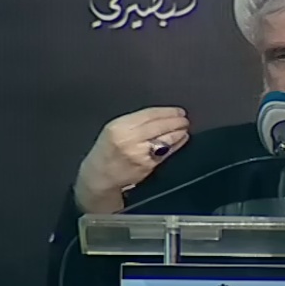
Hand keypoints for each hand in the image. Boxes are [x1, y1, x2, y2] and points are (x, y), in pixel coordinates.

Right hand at [74, 107, 189, 211]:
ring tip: (184, 128)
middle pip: (159, 126)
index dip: (167, 112)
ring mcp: (139, 153)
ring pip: (165, 139)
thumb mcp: (115, 129)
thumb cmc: (108, 150)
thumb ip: (136, 121)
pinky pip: (166, 152)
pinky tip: (180, 139)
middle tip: (184, 119)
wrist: (99, 175)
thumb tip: (162, 115)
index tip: (178, 111)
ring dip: (178, 132)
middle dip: (176, 121)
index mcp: (120, 127)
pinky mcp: (147, 165)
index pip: (150, 114)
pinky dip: (176, 145)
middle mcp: (129, 139)